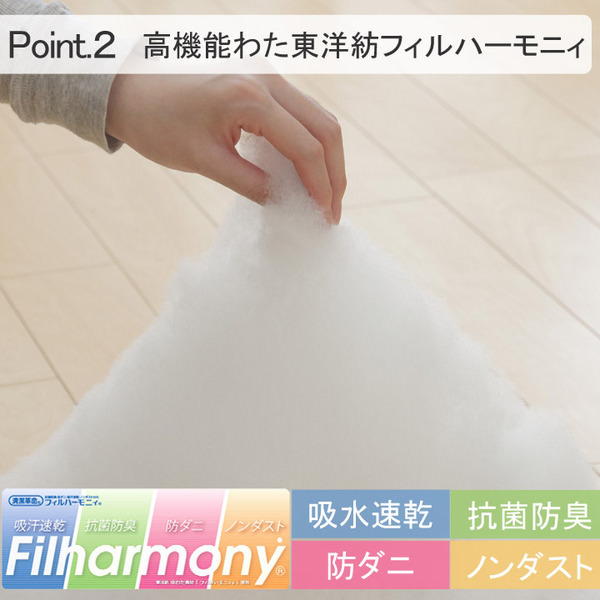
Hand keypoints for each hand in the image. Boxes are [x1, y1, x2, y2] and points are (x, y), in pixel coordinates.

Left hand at [106, 74, 345, 223]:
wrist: (129, 88)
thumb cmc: (157, 122)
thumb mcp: (203, 161)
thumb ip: (250, 184)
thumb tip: (287, 205)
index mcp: (250, 96)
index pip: (306, 146)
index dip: (321, 186)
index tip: (325, 217)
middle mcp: (267, 77)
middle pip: (325, 128)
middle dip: (334, 174)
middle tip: (332, 210)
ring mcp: (268, 74)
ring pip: (319, 118)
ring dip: (327, 158)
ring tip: (325, 195)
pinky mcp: (264, 80)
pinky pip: (302, 112)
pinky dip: (311, 143)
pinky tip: (307, 170)